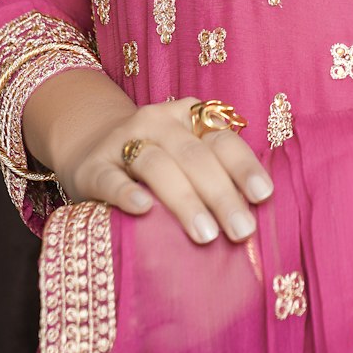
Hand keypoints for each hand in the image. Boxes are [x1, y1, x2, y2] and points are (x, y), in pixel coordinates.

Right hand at [62, 96, 273, 244]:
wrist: (89, 144)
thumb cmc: (155, 159)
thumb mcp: (185, 155)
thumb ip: (214, 172)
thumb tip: (255, 215)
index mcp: (188, 118)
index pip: (222, 140)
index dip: (244, 166)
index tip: (263, 196)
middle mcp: (158, 122)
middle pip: (195, 156)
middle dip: (221, 194)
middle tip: (242, 231)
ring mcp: (123, 142)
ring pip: (158, 165)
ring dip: (185, 199)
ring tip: (206, 234)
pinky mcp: (94, 167)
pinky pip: (112, 179)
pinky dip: (128, 193)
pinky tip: (144, 210)